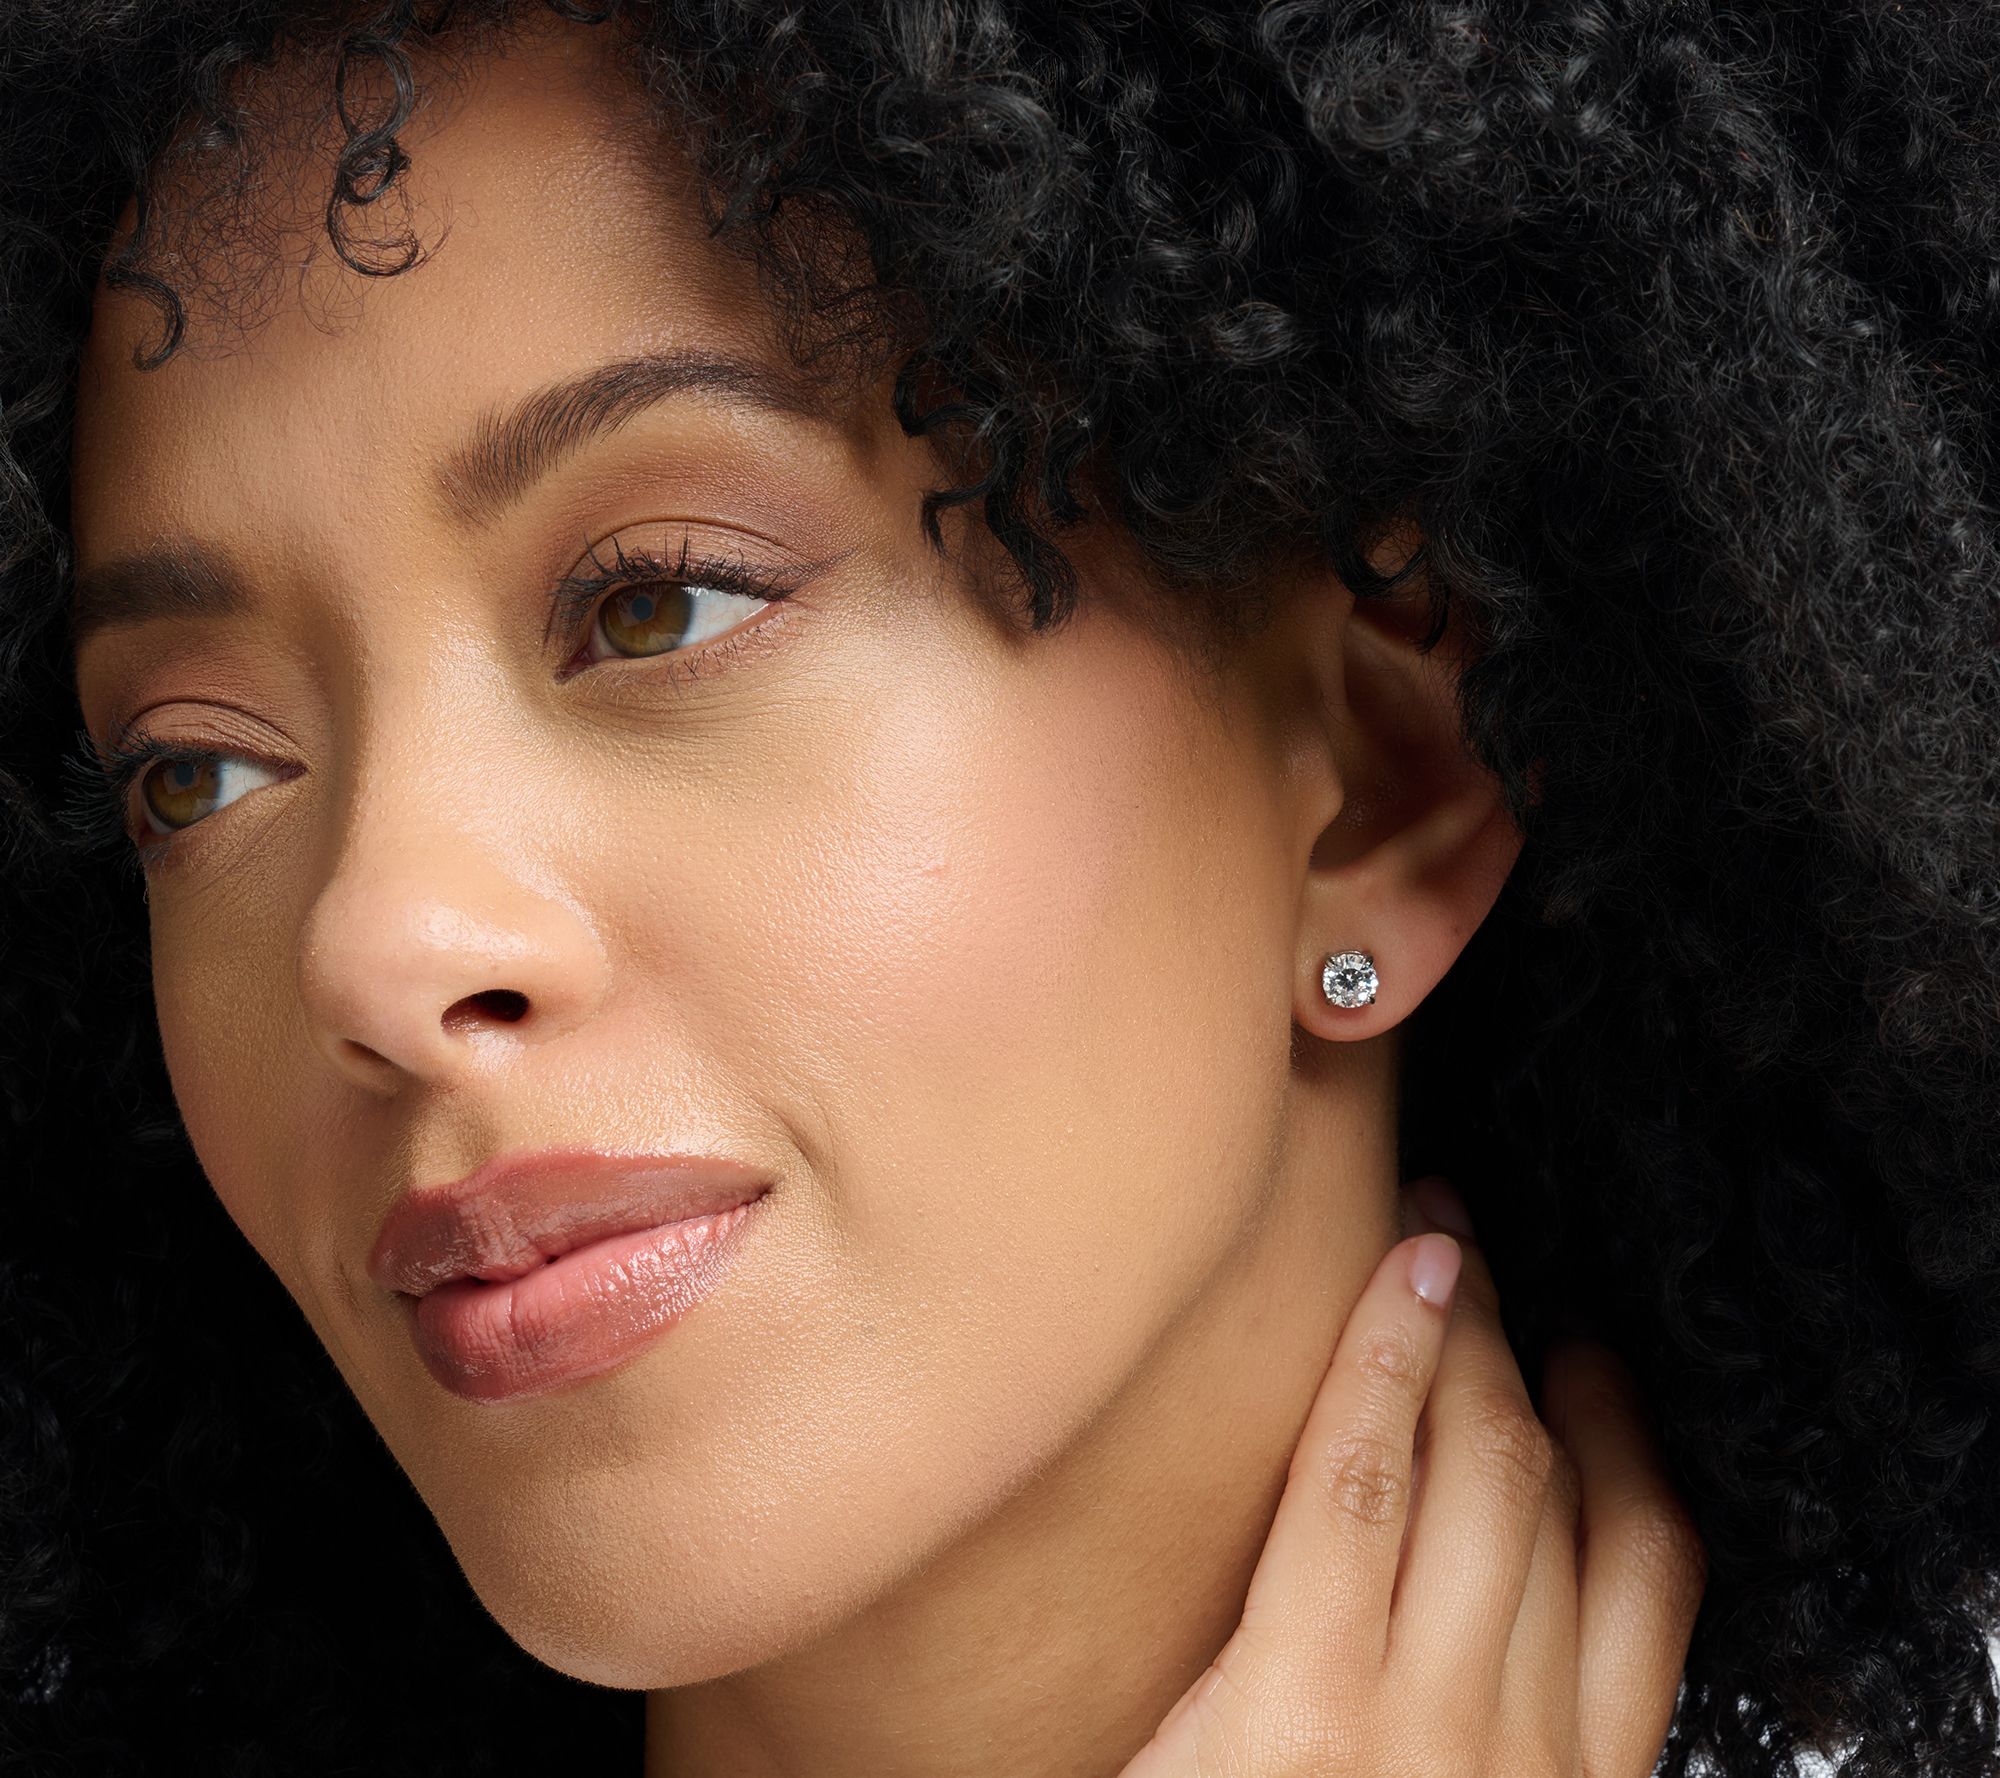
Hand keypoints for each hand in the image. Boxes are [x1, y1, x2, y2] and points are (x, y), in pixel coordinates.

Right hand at [1118, 1176, 1706, 1777]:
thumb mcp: (1155, 1764)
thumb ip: (1184, 1634)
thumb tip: (1146, 1482)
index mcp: (1296, 1712)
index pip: (1353, 1476)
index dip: (1382, 1345)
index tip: (1402, 1253)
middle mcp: (1431, 1719)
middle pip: (1473, 1466)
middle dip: (1463, 1329)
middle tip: (1445, 1239)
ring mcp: (1535, 1749)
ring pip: (1566, 1514)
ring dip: (1544, 1387)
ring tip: (1516, 1309)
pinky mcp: (1600, 1775)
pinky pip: (1649, 1601)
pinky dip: (1635, 1487)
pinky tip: (1606, 1420)